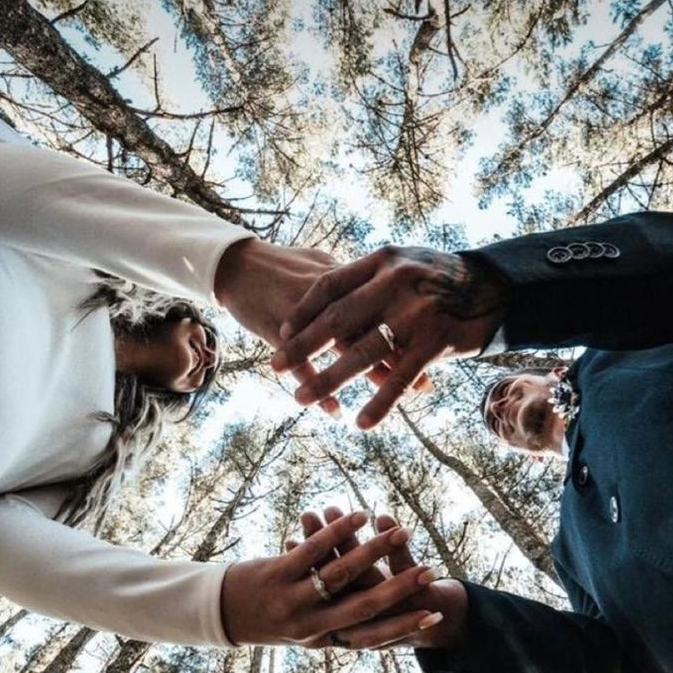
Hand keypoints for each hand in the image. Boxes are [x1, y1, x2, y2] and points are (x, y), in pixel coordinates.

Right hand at [215, 239, 430, 418]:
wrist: (235, 263)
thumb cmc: (282, 267)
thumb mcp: (323, 266)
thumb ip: (353, 282)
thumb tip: (384, 295)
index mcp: (344, 275)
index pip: (385, 303)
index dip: (411, 327)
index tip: (437, 346)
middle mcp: (329, 291)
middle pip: (371, 325)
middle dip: (399, 356)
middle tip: (423, 381)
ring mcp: (304, 309)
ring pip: (340, 345)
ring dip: (364, 377)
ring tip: (382, 402)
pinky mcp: (276, 327)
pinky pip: (300, 362)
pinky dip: (319, 385)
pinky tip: (334, 410)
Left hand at [220, 510, 442, 646]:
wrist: (219, 613)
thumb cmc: (270, 618)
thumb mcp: (304, 631)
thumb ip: (336, 625)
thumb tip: (374, 623)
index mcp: (322, 640)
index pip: (371, 636)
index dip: (404, 625)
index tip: (434, 616)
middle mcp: (309, 626)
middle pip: (363, 607)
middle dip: (400, 590)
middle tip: (431, 573)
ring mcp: (292, 599)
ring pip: (342, 574)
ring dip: (376, 551)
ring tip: (403, 532)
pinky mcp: (277, 573)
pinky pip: (314, 551)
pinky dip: (340, 532)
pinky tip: (361, 515)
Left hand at [271, 245, 507, 428]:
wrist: (499, 286)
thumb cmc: (446, 278)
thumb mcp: (406, 263)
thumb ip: (373, 278)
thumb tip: (334, 296)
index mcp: (382, 262)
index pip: (330, 287)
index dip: (303, 312)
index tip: (283, 332)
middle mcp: (394, 284)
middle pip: (336, 319)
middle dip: (302, 347)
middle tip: (274, 367)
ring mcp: (414, 314)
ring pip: (361, 353)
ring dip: (328, 379)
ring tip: (302, 400)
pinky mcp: (435, 342)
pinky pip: (400, 378)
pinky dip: (380, 402)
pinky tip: (361, 423)